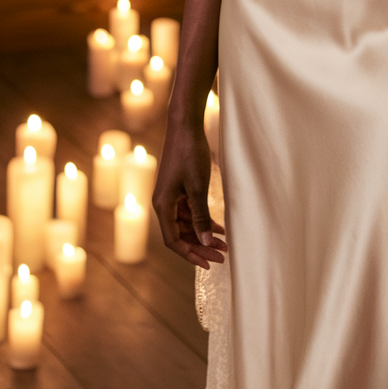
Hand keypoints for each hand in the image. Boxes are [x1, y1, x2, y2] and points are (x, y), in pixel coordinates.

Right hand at [153, 118, 227, 270]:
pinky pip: (189, 211)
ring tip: (225, 243)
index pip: (174, 241)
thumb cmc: (190, 153)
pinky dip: (203, 219)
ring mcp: (171, 195)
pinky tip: (218, 227)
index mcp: (162, 206)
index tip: (210, 263)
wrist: (185, 124)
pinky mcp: (178, 188)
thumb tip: (203, 243)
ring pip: (186, 224)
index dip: (191, 255)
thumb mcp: (198, 188)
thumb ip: (200, 217)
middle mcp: (163, 203)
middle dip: (201, 246)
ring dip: (204, 234)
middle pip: (181, 234)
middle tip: (223, 256)